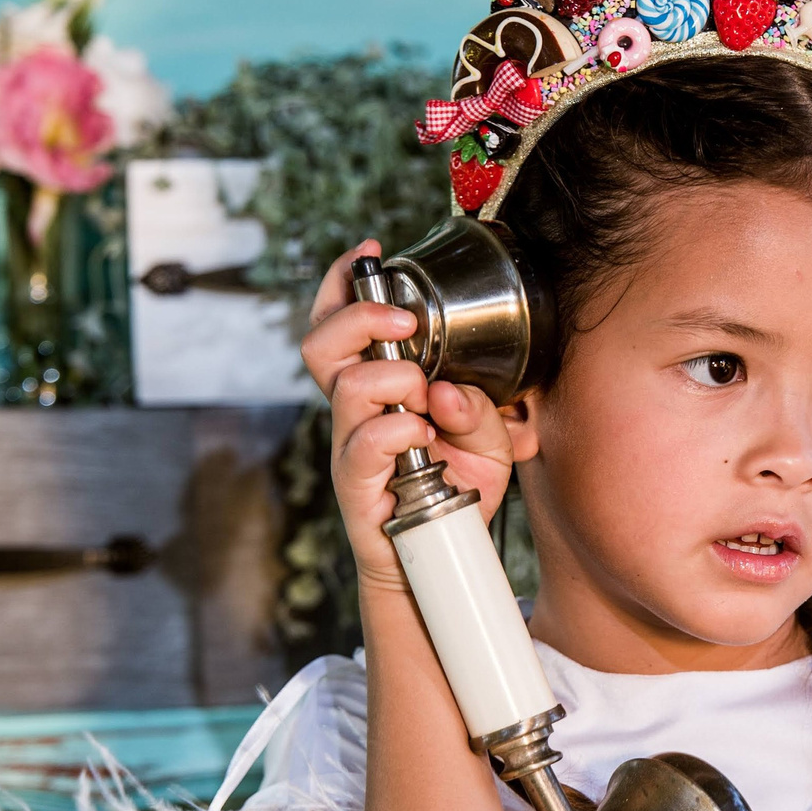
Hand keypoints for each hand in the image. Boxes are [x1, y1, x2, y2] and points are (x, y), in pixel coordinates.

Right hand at [299, 241, 520, 590]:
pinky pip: (362, 446)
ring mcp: (351, 449)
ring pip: (345, 387)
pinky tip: (421, 435)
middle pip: (320, 344)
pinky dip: (395, 430)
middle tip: (404, 323)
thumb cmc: (457, 492)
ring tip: (422, 395)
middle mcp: (353, 414)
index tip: (371, 251)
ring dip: (392, 377)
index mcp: (377, 389)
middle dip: (360, 317)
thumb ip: (479, 409)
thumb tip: (449, 389)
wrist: (445, 559)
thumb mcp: (491, 442)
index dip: (344, 283)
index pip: (339, 323)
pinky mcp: (356, 488)